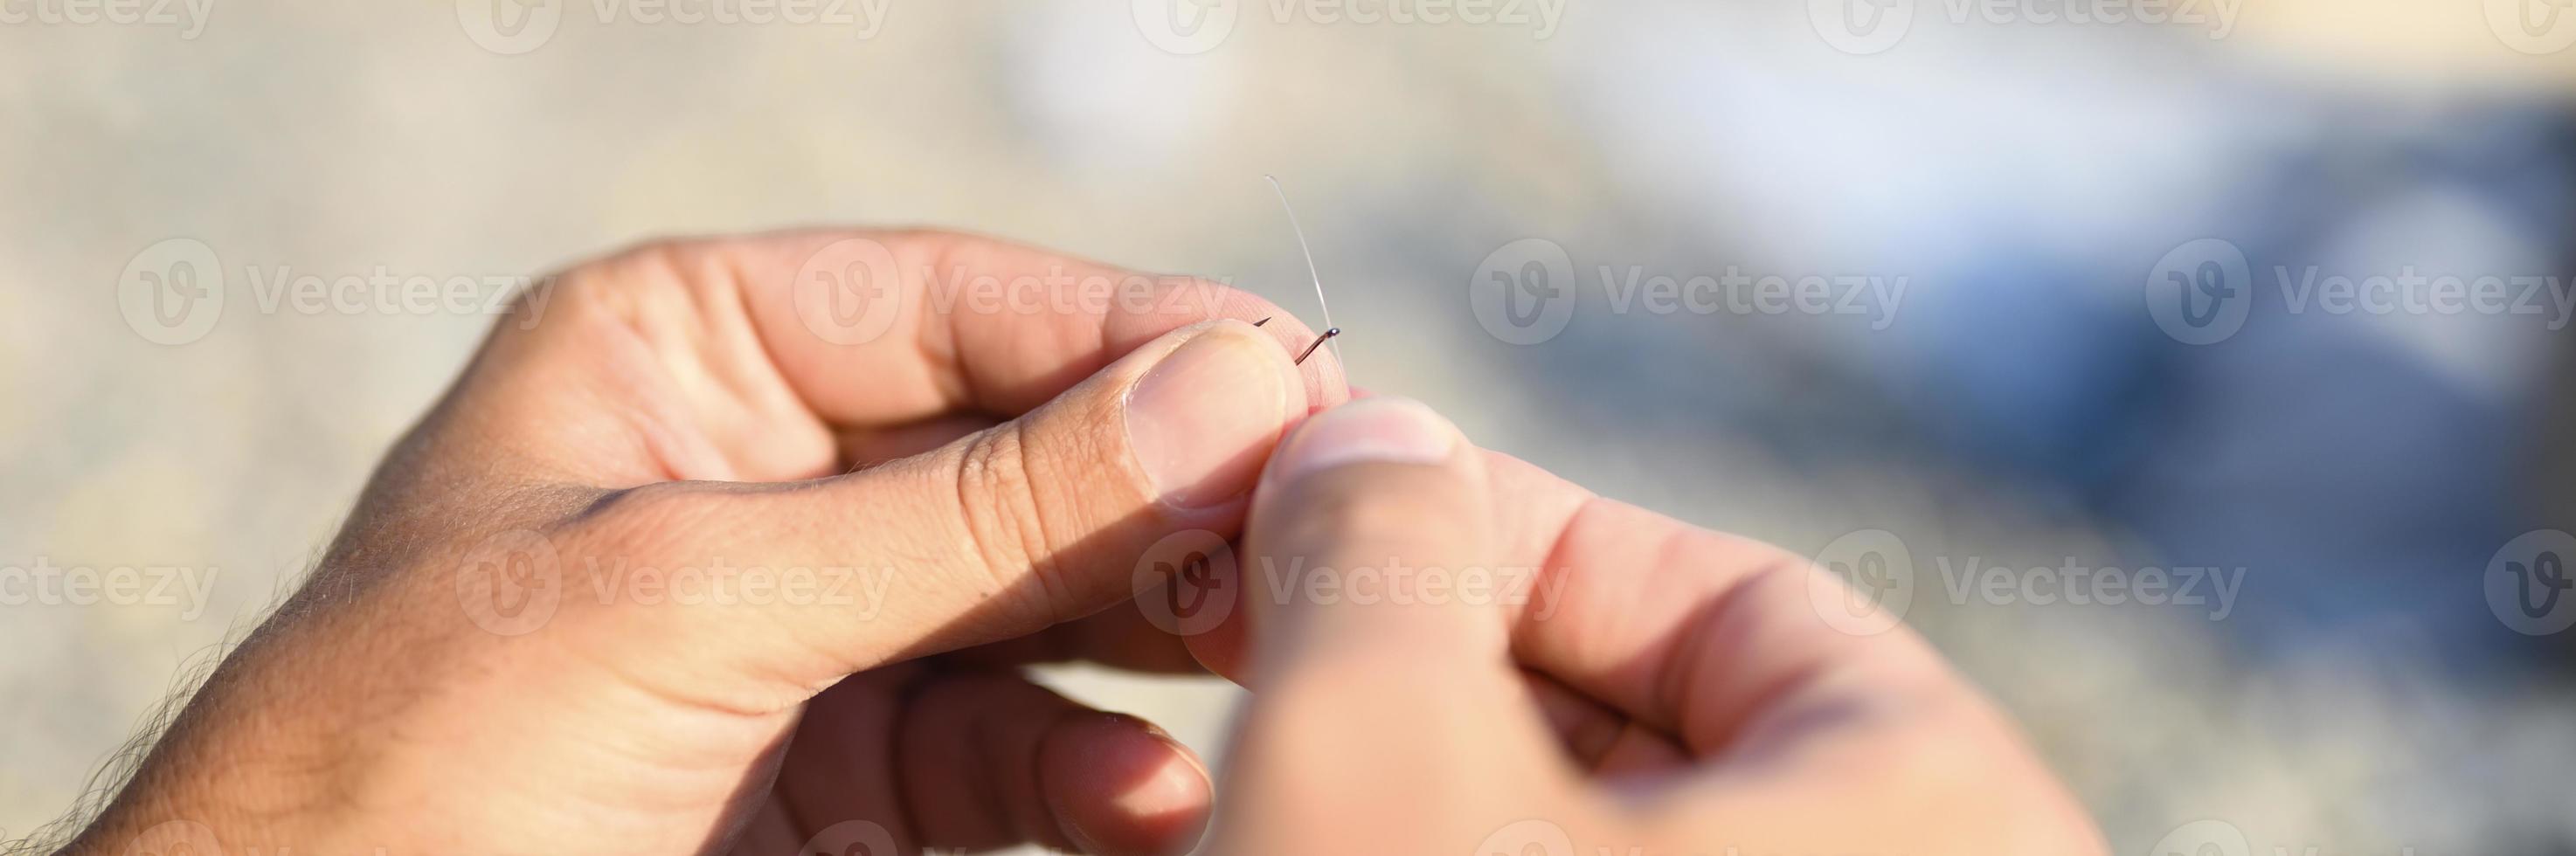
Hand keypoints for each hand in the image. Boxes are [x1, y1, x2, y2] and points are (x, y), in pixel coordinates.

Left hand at [62, 230, 1345, 855]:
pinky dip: (1090, 775)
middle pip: (1018, 455)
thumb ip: (967, 512)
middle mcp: (753, 478)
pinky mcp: (834, 784)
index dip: (1131, 335)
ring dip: (1153, 638)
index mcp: (677, 358)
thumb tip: (1222, 389)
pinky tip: (1150, 800)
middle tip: (1305, 536)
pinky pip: (1006, 753)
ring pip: (1034, 610)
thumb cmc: (408, 767)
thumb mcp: (693, 599)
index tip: (1290, 380)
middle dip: (1161, 500)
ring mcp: (800, 635)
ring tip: (1263, 655)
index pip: (955, 307)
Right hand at [1196, 397, 2108, 854]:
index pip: (1734, 608)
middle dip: (1448, 678)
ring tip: (1263, 772)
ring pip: (1607, 853)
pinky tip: (1309, 848)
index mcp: (1929, 808)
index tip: (1332, 518)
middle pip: (1667, 747)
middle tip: (1269, 645)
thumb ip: (1375, 558)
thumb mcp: (1375, 754)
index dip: (1508, 537)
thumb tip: (1371, 449)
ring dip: (1439, 792)